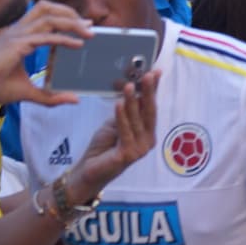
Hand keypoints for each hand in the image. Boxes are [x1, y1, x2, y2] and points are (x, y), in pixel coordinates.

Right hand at [0, 1, 92, 111]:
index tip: (85, 25)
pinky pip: (46, 37)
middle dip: (70, 13)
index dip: (65, 16)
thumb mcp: (28, 92)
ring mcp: (17, 35)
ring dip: (72, 23)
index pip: (44, 15)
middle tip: (89, 25)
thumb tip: (74, 99)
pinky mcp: (17, 45)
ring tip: (89, 32)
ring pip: (49, 18)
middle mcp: (18, 31)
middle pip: (47, 8)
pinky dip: (64, 39)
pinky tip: (78, 44)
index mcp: (19, 35)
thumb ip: (50, 96)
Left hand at [69, 70, 160, 199]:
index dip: (154, 90)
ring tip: (129, 86)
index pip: (151, 107)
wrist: (89, 171)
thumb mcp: (116, 124)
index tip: (156, 72)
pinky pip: (125, 131)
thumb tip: (135, 91)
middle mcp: (148, 140)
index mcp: (147, 132)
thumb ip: (127, 112)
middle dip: (149, 92)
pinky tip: (119, 103)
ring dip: (133, 101)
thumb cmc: (103, 148)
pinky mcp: (129, 154)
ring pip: (137, 120)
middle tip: (148, 75)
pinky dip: (122, 116)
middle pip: (149, 112)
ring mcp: (140, 148)